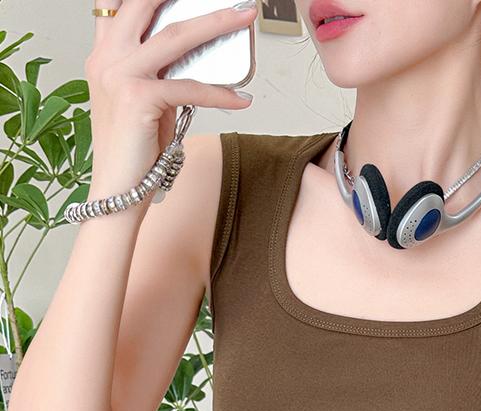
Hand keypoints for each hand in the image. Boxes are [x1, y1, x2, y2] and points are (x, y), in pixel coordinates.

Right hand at [84, 0, 256, 193]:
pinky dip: (220, 93)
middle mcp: (107, 58)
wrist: (119, 190)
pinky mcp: (138, 99)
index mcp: (104, 54)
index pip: (120, 5)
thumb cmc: (135, 151)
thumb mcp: (144, 102)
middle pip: (148, 5)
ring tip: (244, 19)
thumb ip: (159, 74)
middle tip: (227, 0)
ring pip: (175, 36)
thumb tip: (197, 60)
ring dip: (215, 24)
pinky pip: (189, 88)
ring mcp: (119, 75)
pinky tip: (241, 99)